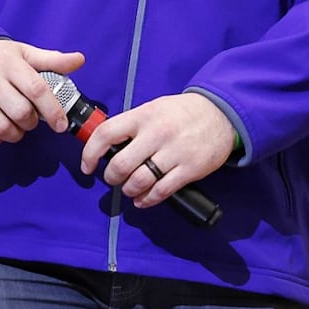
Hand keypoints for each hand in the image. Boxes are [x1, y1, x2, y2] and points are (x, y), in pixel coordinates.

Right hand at [0, 39, 84, 147]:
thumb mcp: (22, 53)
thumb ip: (51, 60)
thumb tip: (79, 60)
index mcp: (8, 62)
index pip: (37, 89)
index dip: (53, 110)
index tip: (60, 125)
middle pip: (21, 113)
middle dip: (31, 122)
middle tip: (30, 119)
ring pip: (2, 129)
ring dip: (15, 134)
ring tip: (15, 125)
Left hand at [81, 92, 232, 209]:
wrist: (221, 114)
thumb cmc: (182, 112)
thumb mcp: (153, 108)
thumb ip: (132, 125)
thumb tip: (107, 146)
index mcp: (143, 116)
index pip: (106, 134)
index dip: (90, 153)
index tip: (87, 166)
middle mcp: (156, 133)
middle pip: (120, 164)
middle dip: (111, 177)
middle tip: (113, 178)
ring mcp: (173, 152)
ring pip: (139, 181)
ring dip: (129, 190)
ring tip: (130, 189)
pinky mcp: (189, 169)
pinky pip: (161, 191)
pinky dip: (147, 199)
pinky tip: (143, 199)